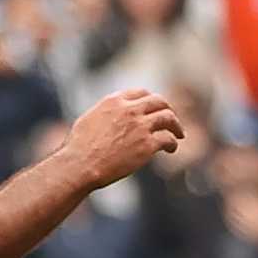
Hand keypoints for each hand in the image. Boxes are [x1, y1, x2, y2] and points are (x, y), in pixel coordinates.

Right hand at [66, 86, 186, 184]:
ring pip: (168, 118)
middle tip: (171, 120)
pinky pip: (168, 139)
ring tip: (178, 134)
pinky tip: (170, 149)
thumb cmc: (78, 147)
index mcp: (113, 101)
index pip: (141, 92)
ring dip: (176, 126)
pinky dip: (172, 143)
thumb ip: (106, 112)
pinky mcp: (148, 144)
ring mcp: (140, 126)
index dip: (151, 100)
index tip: (154, 108)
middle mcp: (129, 110)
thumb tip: (114, 114)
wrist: (80, 165)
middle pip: (159, 101)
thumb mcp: (89, 119)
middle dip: (168, 110)